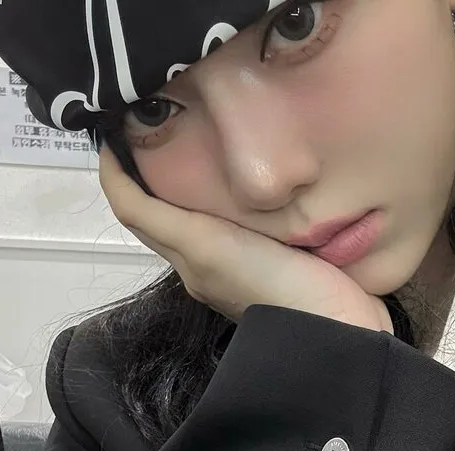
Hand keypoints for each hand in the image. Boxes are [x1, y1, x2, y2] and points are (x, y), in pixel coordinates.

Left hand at [99, 145, 393, 335]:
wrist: (341, 329)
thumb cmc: (272, 285)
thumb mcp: (204, 245)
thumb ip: (158, 217)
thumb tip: (113, 177)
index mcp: (190, 259)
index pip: (137, 210)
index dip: (117, 171)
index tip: (115, 123)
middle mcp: (211, 263)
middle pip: (170, 210)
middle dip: (155, 168)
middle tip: (160, 117)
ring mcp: (249, 264)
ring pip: (208, 213)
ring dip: (198, 178)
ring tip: (206, 133)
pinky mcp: (284, 262)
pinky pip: (247, 220)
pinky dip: (239, 193)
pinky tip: (257, 171)